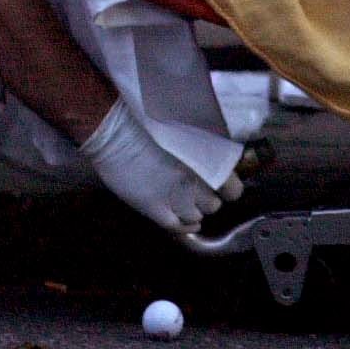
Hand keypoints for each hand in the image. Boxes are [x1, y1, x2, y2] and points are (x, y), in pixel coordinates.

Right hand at [79, 98, 241, 232]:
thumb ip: (204, 149)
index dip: (228, 189)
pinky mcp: (156, 209)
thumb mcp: (187, 130)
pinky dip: (184, 226)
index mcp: (207, 160)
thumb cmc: (148, 121)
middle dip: (208, 198)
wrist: (116, 131)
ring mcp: (177, 197)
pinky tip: (186, 222)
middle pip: (214, 204)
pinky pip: (177, 227)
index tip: (222, 186)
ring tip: (186, 201)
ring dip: (194, 210)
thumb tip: (213, 162)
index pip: (233, 190)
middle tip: (200, 190)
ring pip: (197, 216)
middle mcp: (197, 182)